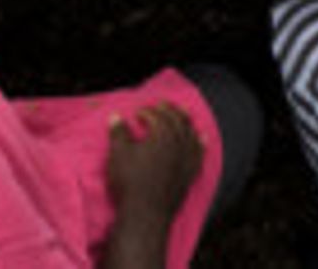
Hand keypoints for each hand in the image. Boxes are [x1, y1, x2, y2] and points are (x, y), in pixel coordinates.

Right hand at [106, 103, 202, 222]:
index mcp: (162, 135)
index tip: (138, 113)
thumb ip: (118, 132)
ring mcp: (187, 160)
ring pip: (191, 134)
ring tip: (184, 113)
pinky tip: (202, 139)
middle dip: (169, 110)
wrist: (146, 213)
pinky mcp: (190, 174)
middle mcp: (179, 144)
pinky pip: (199, 154)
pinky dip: (201, 143)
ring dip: (186, 121)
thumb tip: (115, 116)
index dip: (147, 112)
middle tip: (162, 104)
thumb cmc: (130, 180)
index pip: (157, 116)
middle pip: (177, 121)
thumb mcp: (118, 153)